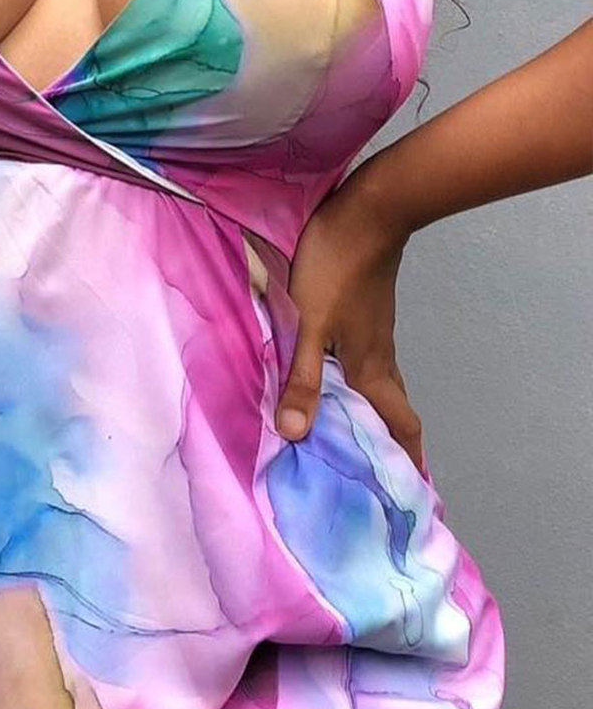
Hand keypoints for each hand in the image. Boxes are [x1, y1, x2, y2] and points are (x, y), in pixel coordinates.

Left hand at [274, 166, 423, 474]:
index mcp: (370, 368)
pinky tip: (331, 381)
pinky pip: (363, 362)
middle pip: (393, 411)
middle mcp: (378, 357)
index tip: (411, 495)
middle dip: (389, 446)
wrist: (366, 213)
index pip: (400, 427)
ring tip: (349, 438)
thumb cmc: (334, 268)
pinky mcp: (362, 314)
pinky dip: (353, 384)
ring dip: (370, 414)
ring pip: (377, 386)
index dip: (407, 460)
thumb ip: (302, 378)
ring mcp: (373, 334)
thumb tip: (296, 435)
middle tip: (377, 477)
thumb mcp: (307, 325)